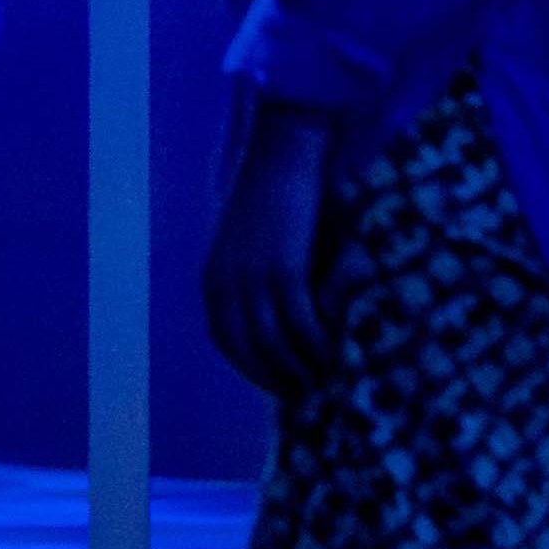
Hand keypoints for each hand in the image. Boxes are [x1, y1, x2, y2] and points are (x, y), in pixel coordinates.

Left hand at [202, 97, 339, 395]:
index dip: (252, 368)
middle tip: (305, 396)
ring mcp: (252, 278)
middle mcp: (226, 284)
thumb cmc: (280, 197)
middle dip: (276, 377)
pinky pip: (300, 321)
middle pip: (248, 350)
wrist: (287, 152)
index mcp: (215, 279)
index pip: (226, 341)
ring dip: (299, 368)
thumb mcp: (258, 248)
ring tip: (324, 382)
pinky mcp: (283, 268)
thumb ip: (264, 284)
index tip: (276, 386)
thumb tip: (289, 324)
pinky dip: (317, 343)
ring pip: (274, 342)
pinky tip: (334, 354)